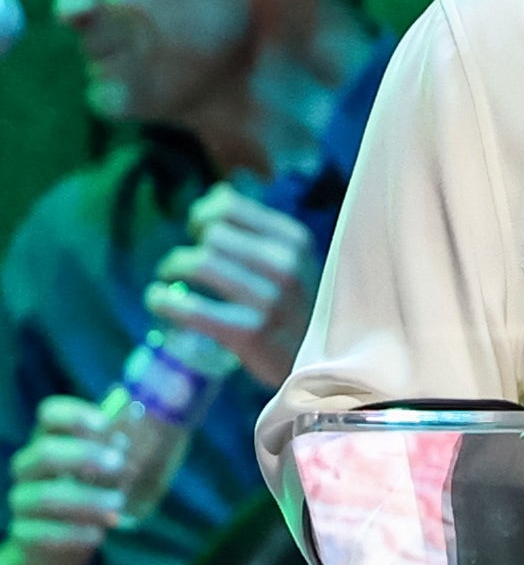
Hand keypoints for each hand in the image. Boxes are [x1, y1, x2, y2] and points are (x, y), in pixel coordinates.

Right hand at [5, 396, 128, 564]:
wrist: (54, 550)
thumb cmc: (86, 500)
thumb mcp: (104, 476)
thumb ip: (113, 456)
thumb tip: (123, 441)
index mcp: (49, 441)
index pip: (49, 415)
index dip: (74, 415)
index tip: (105, 423)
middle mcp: (29, 468)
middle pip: (45, 452)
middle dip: (85, 456)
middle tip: (119, 464)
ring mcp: (22, 501)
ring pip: (47, 496)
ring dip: (88, 500)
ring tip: (116, 505)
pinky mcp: (23, 533)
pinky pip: (45, 533)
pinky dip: (77, 534)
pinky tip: (98, 535)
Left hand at [147, 186, 320, 392]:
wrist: (325, 370)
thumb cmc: (299, 311)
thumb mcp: (294, 262)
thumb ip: (260, 231)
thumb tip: (217, 194)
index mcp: (295, 241)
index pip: (229, 207)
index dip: (203, 215)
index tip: (198, 233)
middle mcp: (286, 265)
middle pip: (211, 235)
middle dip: (188, 247)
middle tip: (180, 267)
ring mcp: (270, 300)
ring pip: (199, 264)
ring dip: (172, 269)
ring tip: (166, 282)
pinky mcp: (250, 333)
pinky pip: (193, 308)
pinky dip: (164, 301)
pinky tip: (157, 301)